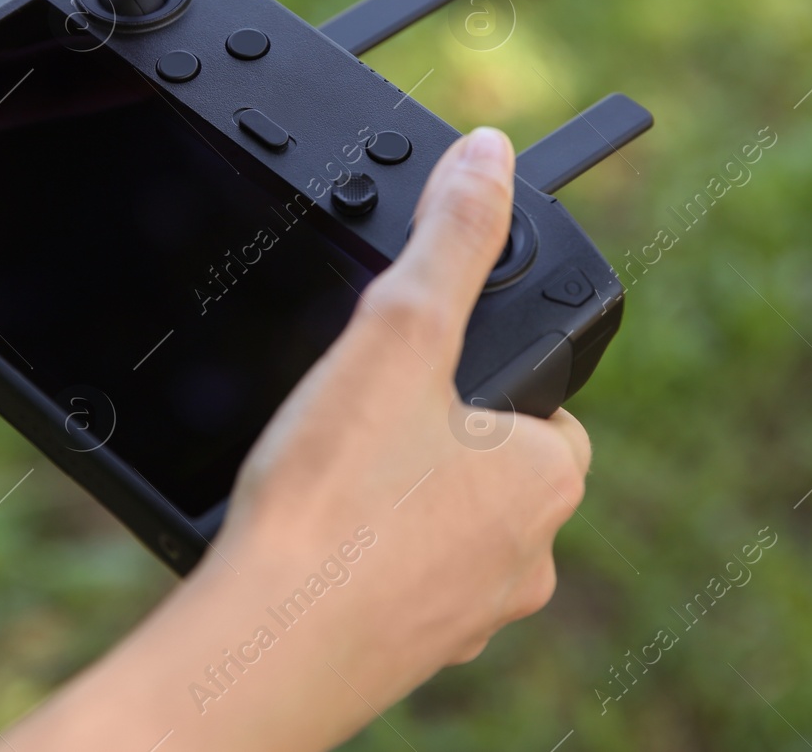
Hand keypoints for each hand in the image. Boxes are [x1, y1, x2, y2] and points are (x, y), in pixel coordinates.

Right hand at [1, 128, 591, 751]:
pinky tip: (309, 537)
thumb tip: (491, 156)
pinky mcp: (413, 655)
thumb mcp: (396, 332)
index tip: (416, 366)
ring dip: (394, 498)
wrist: (264, 645)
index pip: (540, 400)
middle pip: (486, 461)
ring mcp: (473, 616)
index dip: (477, 370)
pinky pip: (398, 582)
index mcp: (548, 476)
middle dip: (428, 435)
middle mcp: (530, 556)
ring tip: (326, 476)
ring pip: (442, 525)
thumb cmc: (335, 503)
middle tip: (355, 421)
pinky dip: (362, 556)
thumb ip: (450, 238)